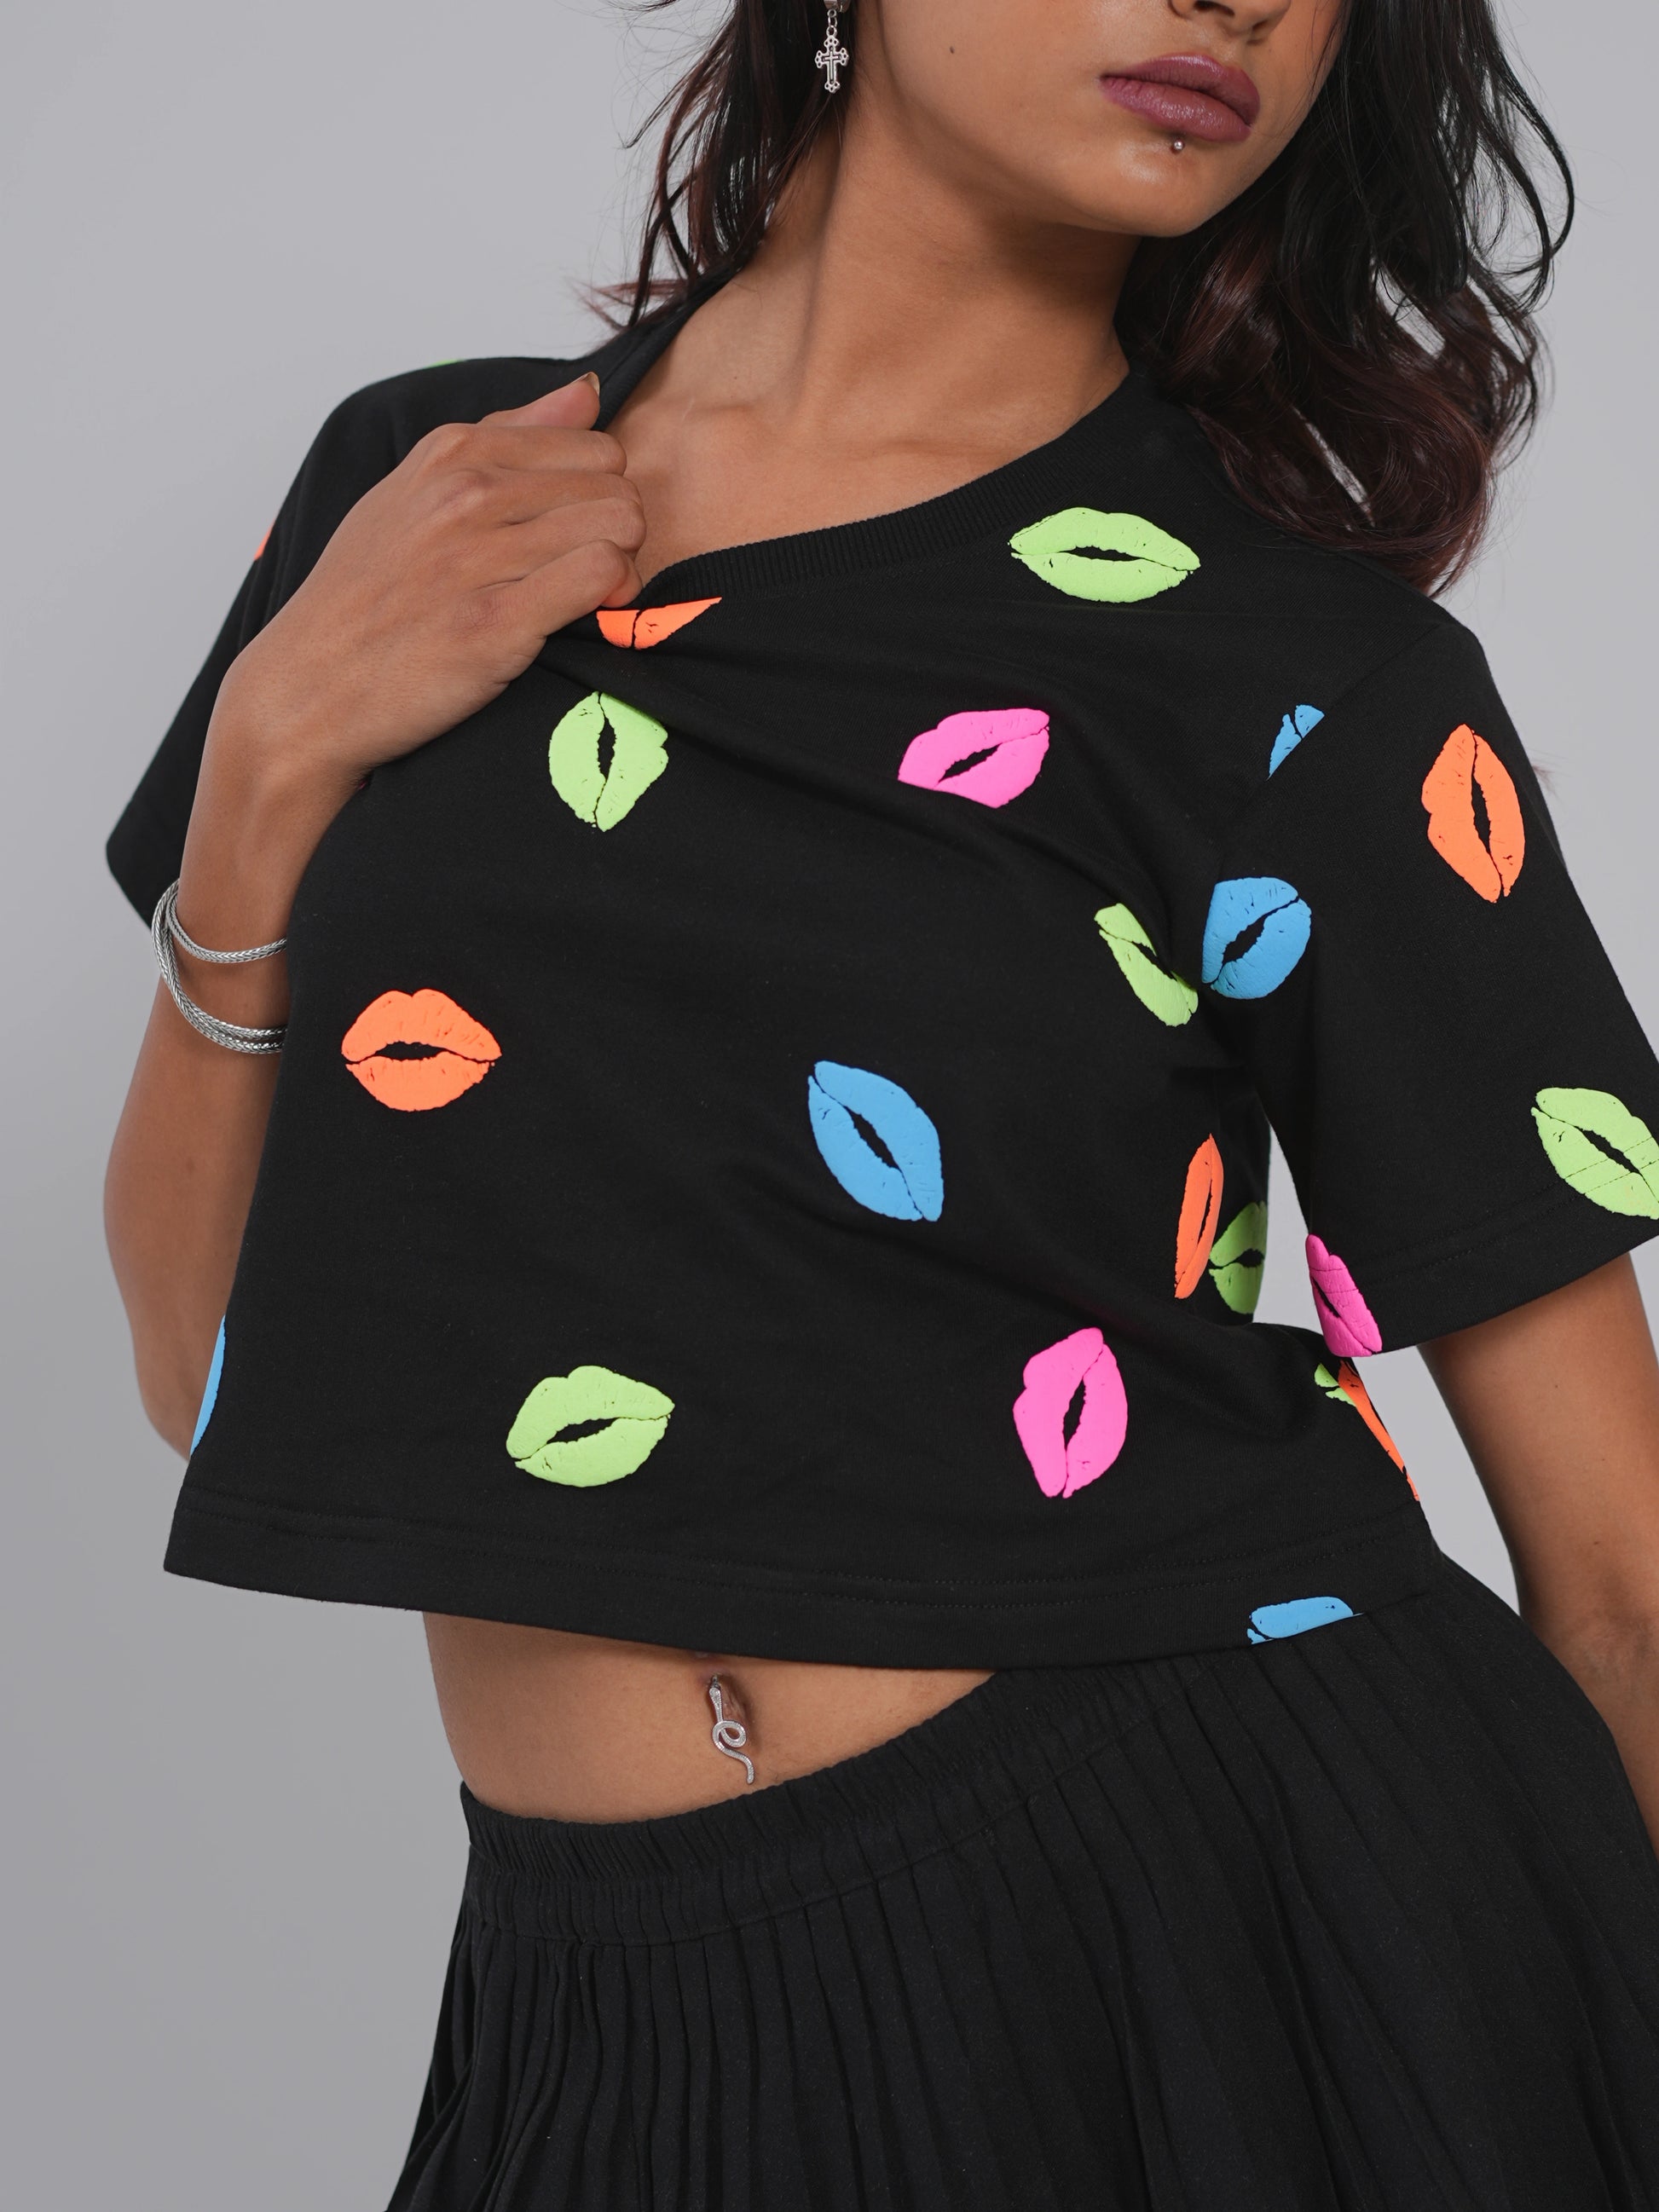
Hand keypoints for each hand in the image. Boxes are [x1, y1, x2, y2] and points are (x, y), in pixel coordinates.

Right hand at [218, 371, 642, 794]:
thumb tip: (585, 392)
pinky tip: (585, 619)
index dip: (600, 492)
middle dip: (618, 529)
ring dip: (621, 567)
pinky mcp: (495, 623)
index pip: (590, 442)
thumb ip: (509, 437)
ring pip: (618, 524)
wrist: (309, 689)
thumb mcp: (415, 492)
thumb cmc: (364, 599)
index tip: (576, 533)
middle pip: (615, 483)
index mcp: (451, 453)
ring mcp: (479, 557)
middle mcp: (465, 494)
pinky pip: (599, 576)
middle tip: (587, 571)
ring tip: (588, 598)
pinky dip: (610, 598)